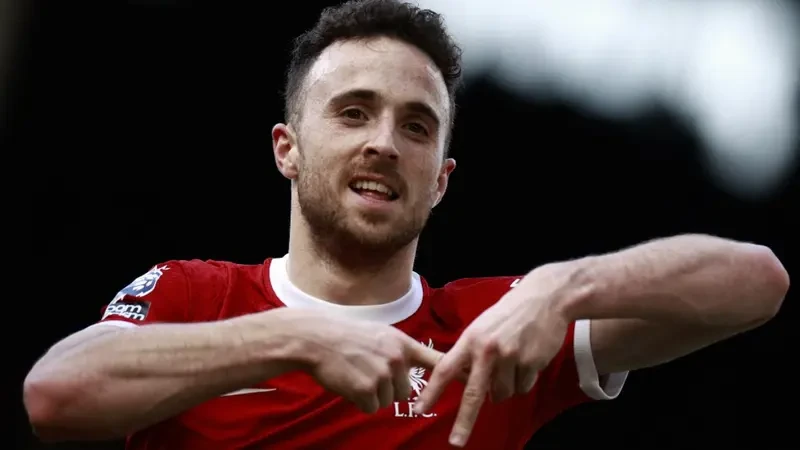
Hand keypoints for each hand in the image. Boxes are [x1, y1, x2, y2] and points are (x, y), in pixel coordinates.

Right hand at [297, 313, 443, 413]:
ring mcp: (383, 375)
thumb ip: (399, 349)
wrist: (316, 339)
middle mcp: (397, 359)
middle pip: (405, 391)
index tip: (475, 379)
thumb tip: (409, 365)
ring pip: (388, 400)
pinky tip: (348, 382)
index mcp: (403, 343)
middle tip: (367, 370)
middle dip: (388, 387)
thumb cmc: (345, 335)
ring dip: (372, 394)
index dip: (456, 373)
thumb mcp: (380, 334)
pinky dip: (359, 401)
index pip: (437, 360)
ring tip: (356, 372)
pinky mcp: (367, 391)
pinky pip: (371, 408)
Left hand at [416, 265, 573, 446]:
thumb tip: (467, 384)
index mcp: (470, 340)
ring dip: (505, 387)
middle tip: (455, 442)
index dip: (432, 392)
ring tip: (512, 361)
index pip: (446, 370)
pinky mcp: (532, 363)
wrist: (545, 298)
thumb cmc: (509, 313)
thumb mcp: (482, 327)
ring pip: (502, 394)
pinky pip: (523, 387)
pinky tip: (527, 359)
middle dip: (464, 421)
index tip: (420, 409)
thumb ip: (471, 353)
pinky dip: (524, 380)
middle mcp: (488, 351)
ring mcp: (511, 358)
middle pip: (473, 394)